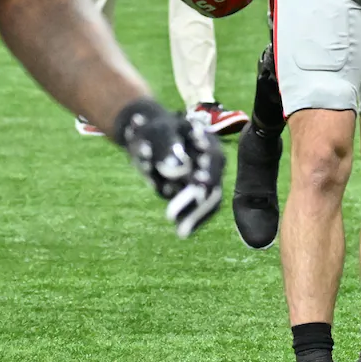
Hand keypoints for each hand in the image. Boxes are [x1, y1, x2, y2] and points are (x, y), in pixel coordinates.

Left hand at [115, 99, 224, 238]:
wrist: (148, 136)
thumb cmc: (153, 129)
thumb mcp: (157, 133)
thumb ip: (167, 146)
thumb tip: (179, 170)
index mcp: (207, 140)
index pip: (212, 159)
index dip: (207, 173)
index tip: (198, 184)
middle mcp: (211, 161)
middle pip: (212, 185)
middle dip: (198, 204)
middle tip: (181, 220)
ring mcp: (205, 176)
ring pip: (206, 200)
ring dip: (194, 215)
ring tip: (182, 232)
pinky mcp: (195, 191)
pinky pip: (195, 207)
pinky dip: (189, 216)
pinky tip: (180, 229)